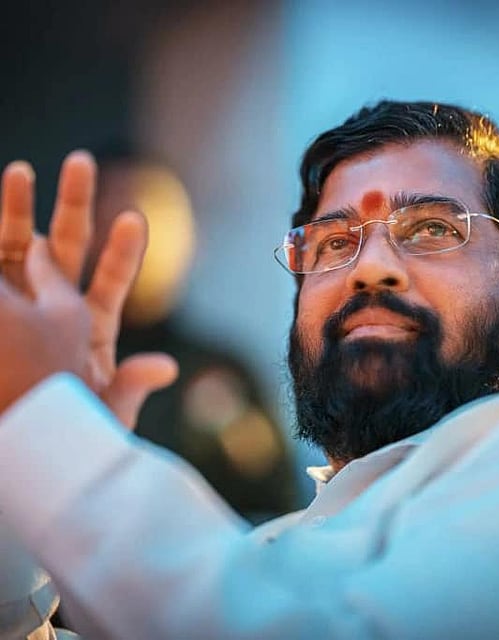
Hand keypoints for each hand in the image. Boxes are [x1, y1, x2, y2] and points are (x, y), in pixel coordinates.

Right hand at [0, 152, 177, 426]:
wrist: (23, 442)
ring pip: (21, 248)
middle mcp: (56, 305)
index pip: (111, 281)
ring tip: (17, 172)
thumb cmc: (70, 432)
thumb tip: (166, 368)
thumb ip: (129, 387)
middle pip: (70, 249)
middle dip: (75, 207)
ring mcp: (19, 303)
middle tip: (81, 163)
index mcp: (92, 327)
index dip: (124, 252)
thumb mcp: (102, 412)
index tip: (134, 219)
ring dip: (16, 210)